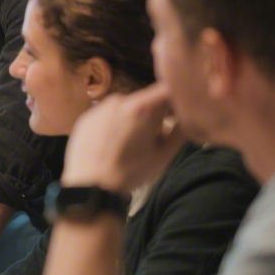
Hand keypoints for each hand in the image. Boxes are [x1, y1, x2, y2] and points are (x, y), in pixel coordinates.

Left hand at [60, 83, 186, 193]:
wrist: (89, 185)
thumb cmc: (131, 171)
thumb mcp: (164, 155)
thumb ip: (181, 131)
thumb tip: (189, 117)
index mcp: (141, 107)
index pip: (167, 89)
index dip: (178, 99)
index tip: (182, 112)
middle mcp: (119, 100)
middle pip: (146, 100)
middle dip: (156, 113)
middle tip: (157, 135)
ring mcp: (99, 108)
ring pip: (126, 108)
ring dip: (134, 119)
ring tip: (133, 143)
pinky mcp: (86, 117)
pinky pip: (107, 115)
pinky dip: (115, 124)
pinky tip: (114, 144)